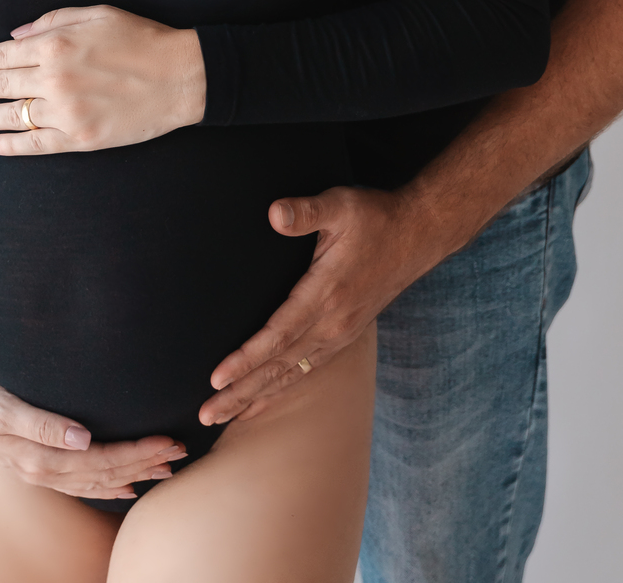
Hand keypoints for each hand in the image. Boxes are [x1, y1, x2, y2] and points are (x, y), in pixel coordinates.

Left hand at [0, 5, 207, 153]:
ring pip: (11, 117)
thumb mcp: (97, 13)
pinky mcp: (80, 139)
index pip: (2, 55)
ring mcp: (66, 112)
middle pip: (0, 85)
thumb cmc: (142, 38)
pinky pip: (35, 145)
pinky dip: (10, 146)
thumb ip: (51, 20)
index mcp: (56, 45)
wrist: (181, 76)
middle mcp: (54, 79)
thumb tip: (15, 36)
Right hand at [0, 370, 185, 498]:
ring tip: (164, 468)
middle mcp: (43, 470)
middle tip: (180, 453)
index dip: (136, 453)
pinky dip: (107, 484)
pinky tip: (125, 486)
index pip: (101, 460)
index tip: (168, 441)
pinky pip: (80, 481)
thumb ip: (41, 423)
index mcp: (39, 458)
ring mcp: (40, 470)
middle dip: (143, 464)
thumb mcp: (3, 405)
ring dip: (132, 474)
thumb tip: (83, 438)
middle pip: (104, 474)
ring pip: (96, 480)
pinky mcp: (37, 462)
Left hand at [198, 184, 434, 426]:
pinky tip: (262, 399)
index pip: (279, 336)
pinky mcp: (344, 334)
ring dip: (256, 396)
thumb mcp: (341, 205)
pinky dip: (281, 388)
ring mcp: (340, 333)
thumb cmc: (375, 218)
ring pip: (292, 373)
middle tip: (205, 415)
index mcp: (327, 294)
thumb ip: (307, 211)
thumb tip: (274, 213)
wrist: (417, 235)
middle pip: (280, 366)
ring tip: (223, 416)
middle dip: (241, 392)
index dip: (246, 359)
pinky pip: (307, 369)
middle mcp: (333, 323)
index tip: (216, 378)